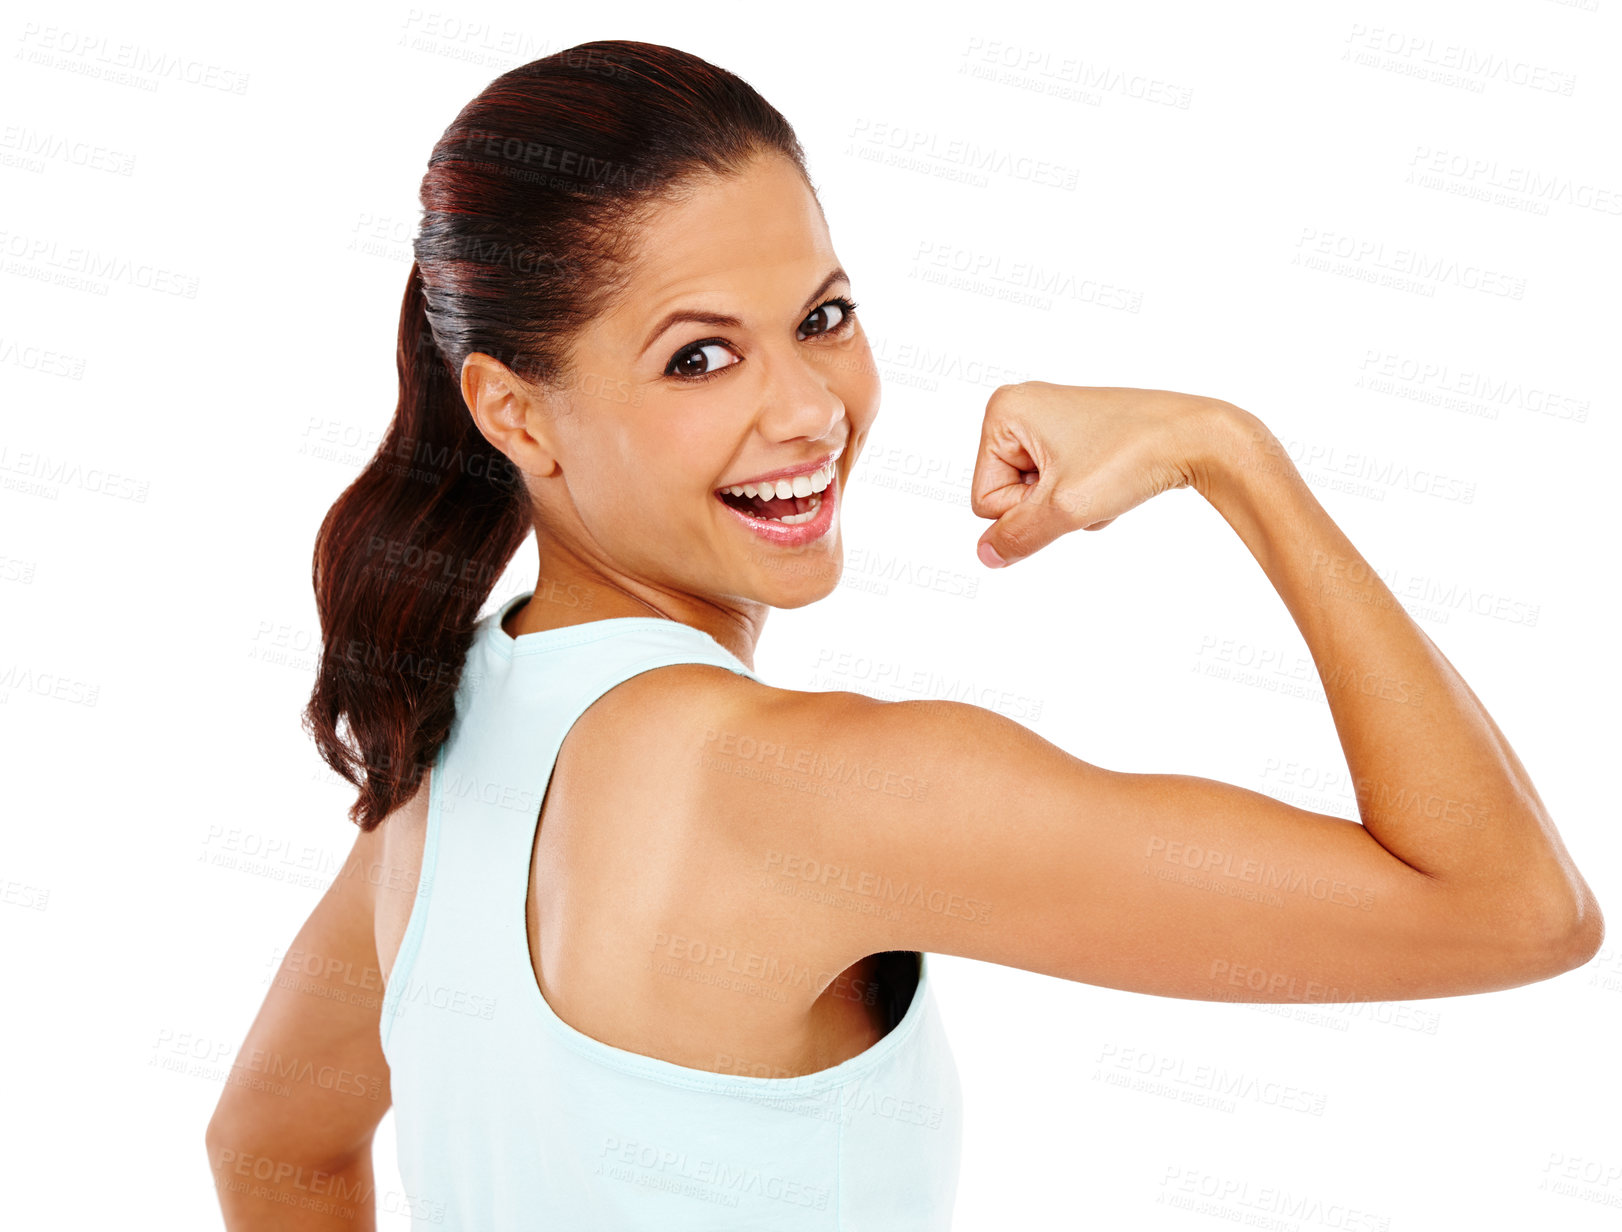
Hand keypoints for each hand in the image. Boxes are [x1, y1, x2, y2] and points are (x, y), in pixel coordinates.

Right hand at [970, 382, 1230, 566]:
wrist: (1196, 437)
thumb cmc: (1132, 456)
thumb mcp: (1065, 508)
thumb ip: (1018, 536)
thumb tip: (985, 555)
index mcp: (1004, 411)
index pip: (985, 498)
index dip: (1026, 510)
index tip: (1066, 487)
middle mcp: (1021, 408)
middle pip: (1007, 495)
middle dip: (1048, 506)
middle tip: (1087, 486)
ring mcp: (1049, 420)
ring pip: (1037, 495)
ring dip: (1070, 504)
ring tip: (1104, 482)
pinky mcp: (1076, 434)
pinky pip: (1060, 485)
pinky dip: (1084, 494)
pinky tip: (1112, 480)